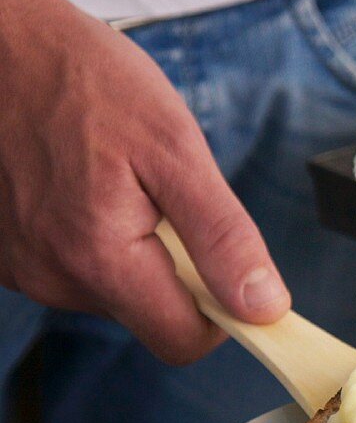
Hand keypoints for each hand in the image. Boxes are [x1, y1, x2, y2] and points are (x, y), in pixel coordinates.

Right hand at [0, 0, 290, 363]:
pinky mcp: (4, 253)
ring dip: (135, 248)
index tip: (234, 269)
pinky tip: (84, 183)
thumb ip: (223, 237)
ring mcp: (20, 268)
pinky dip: (95, 236)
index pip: (183, 341)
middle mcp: (51, 278)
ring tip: (119, 179)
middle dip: (178, 269)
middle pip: (150, 315)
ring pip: (114, 292)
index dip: (223, 314)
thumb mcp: (176, 149)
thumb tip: (263, 306)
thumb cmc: (87, 81)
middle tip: (166, 196)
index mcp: (99, 260)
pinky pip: (74, 267)